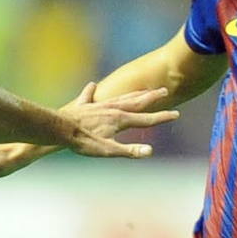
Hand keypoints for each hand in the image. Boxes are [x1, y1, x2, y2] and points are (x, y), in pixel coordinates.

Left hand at [55, 82, 175, 157]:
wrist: (60, 129)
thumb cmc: (84, 142)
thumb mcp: (108, 150)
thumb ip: (129, 151)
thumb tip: (149, 152)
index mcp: (120, 119)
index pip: (146, 119)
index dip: (162, 118)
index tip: (176, 114)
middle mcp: (112, 108)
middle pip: (135, 102)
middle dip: (151, 97)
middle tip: (164, 90)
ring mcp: (98, 105)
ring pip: (118, 97)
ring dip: (131, 93)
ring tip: (139, 90)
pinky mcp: (83, 105)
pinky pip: (89, 95)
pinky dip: (92, 91)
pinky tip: (92, 85)